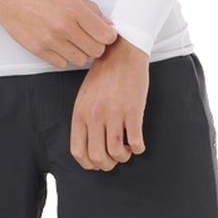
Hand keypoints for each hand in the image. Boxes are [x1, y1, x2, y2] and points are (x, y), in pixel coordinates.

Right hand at [0, 0, 118, 68]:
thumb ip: (90, 9)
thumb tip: (106, 24)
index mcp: (74, 10)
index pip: (105, 35)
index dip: (109, 36)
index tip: (106, 34)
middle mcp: (64, 27)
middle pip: (96, 50)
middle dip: (96, 44)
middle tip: (89, 36)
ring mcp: (51, 41)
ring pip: (81, 59)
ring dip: (80, 51)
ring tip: (73, 40)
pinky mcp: (39, 50)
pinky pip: (62, 64)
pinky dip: (64, 56)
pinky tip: (59, 44)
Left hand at [70, 38, 149, 171]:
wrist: (122, 52)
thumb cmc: (103, 75)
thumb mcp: (84, 97)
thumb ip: (84, 119)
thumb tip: (89, 146)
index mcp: (80, 114)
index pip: (79, 152)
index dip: (89, 164)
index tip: (98, 163)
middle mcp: (95, 116)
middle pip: (98, 157)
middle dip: (108, 164)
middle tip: (116, 157)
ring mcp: (114, 114)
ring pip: (117, 153)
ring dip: (123, 157)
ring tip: (127, 149)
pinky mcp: (133, 111)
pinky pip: (136, 142)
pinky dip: (138, 148)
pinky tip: (138, 143)